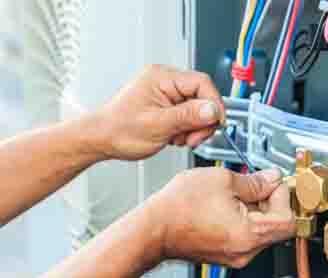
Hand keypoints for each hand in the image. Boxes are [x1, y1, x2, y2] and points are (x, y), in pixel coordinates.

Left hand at [95, 64, 224, 160]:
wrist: (102, 139)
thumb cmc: (119, 130)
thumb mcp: (157, 125)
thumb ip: (187, 116)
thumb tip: (213, 109)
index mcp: (162, 78)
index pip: (202, 83)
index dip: (213, 104)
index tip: (215, 123)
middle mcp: (166, 81)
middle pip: (203, 97)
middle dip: (202, 121)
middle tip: (192, 138)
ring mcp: (168, 93)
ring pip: (199, 109)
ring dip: (195, 128)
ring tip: (179, 139)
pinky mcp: (168, 106)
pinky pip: (190, 115)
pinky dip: (188, 129)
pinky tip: (175, 136)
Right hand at [148, 167, 294, 267]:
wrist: (152, 230)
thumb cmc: (178, 208)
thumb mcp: (223, 180)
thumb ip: (255, 181)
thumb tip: (273, 179)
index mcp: (250, 235)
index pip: (288, 219)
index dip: (282, 196)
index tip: (272, 183)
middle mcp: (246, 251)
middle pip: (277, 225)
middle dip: (269, 201)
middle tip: (254, 184)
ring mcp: (236, 256)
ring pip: (262, 230)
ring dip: (256, 209)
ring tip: (233, 194)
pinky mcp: (226, 255)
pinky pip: (246, 235)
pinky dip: (244, 219)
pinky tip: (226, 206)